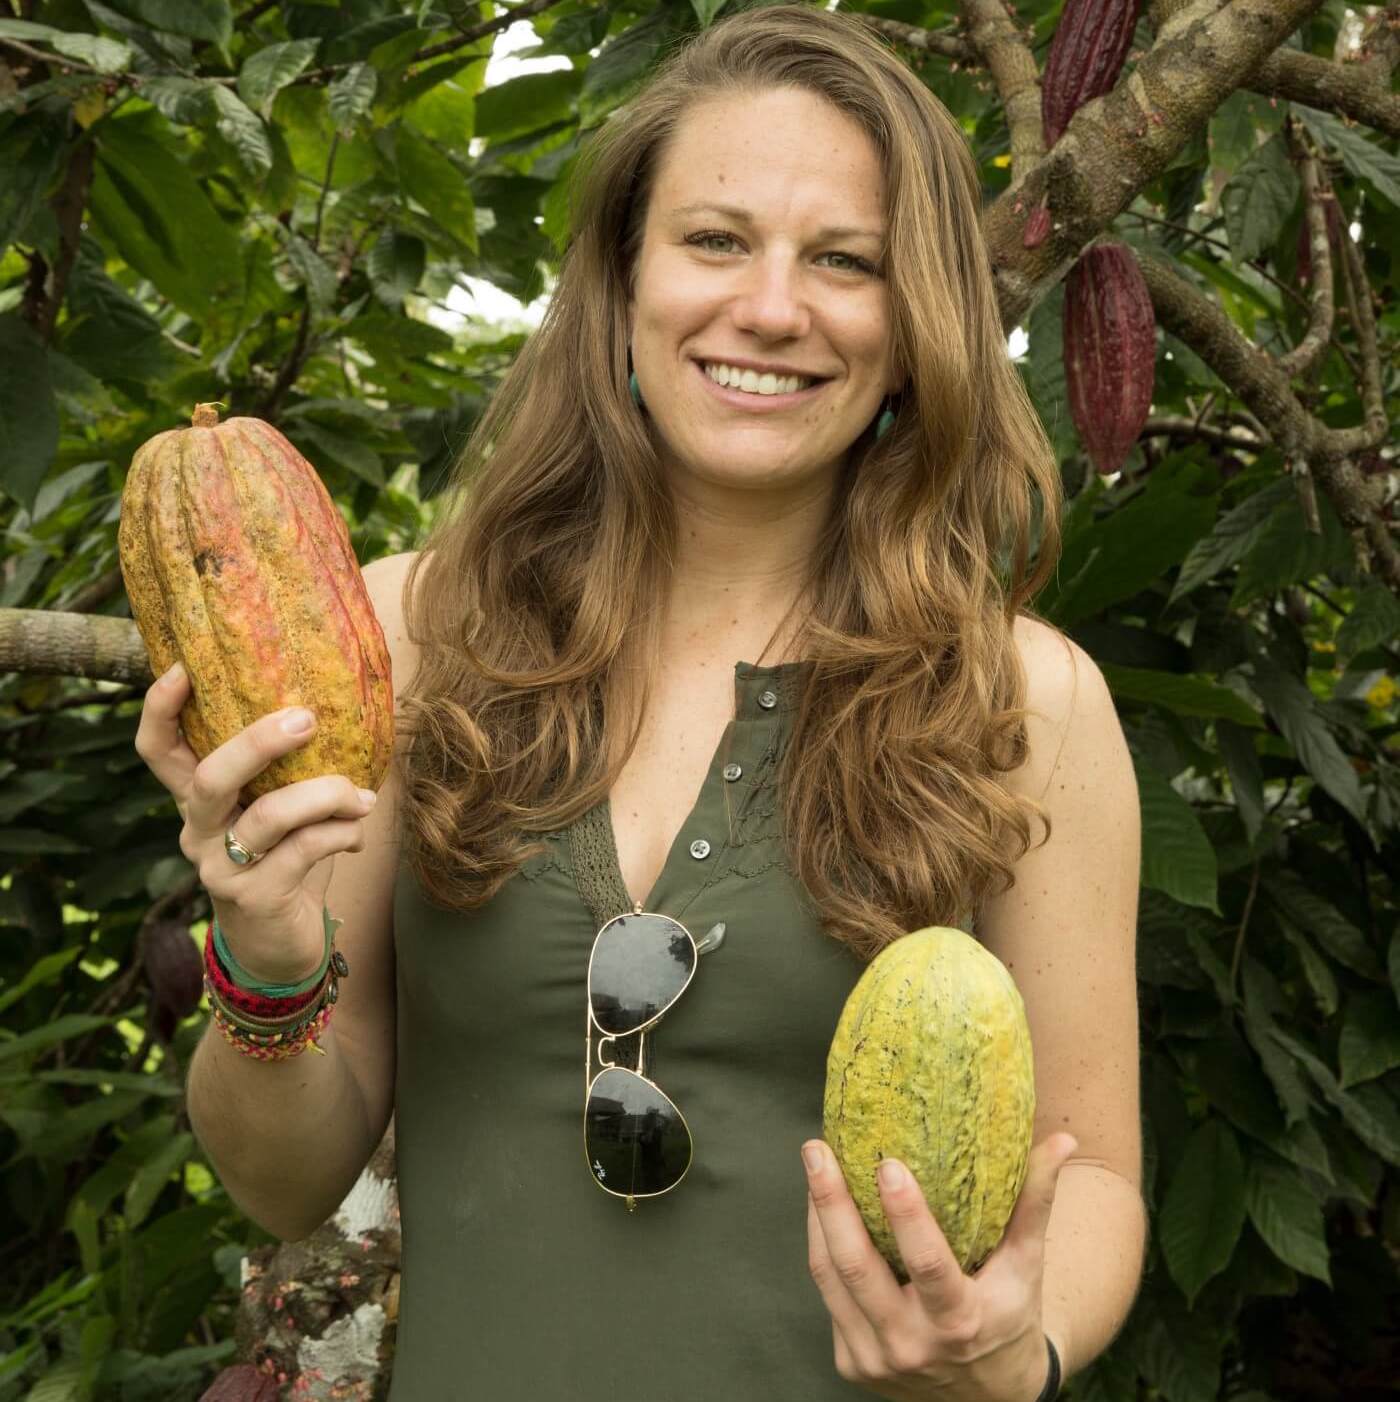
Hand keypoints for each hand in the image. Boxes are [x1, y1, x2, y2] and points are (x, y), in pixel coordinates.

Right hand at [134, 661, 377, 983]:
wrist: (280, 949)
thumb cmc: (286, 863)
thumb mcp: (280, 811)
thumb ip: (291, 771)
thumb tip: (339, 708)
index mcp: (198, 801)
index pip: (158, 751)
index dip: (160, 709)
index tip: (182, 667)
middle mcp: (197, 831)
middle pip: (210, 776)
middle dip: (258, 742)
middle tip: (307, 718)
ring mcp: (220, 867)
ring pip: (266, 815)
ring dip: (324, 794)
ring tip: (362, 796)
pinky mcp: (253, 897)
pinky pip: (303, 851)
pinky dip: (340, 834)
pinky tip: (357, 835)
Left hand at [803, 1131, 1075, 1400]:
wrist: (990, 1400)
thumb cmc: (1011, 1314)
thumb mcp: (1027, 1265)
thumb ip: (1036, 1201)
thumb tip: (1063, 1140)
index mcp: (961, 1321)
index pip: (928, 1265)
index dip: (906, 1215)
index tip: (888, 1164)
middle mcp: (913, 1345)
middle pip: (858, 1267)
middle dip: (832, 1202)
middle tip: (818, 1149)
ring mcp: (876, 1358)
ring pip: (831, 1277)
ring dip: (817, 1215)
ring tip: (815, 1162)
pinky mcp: (851, 1363)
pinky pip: (828, 1296)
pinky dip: (822, 1247)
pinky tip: (822, 1207)